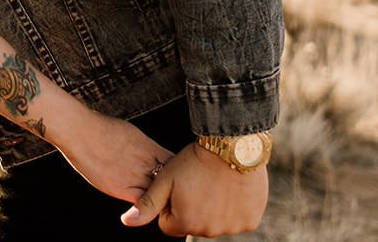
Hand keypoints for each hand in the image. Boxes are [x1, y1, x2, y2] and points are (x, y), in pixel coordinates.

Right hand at [53, 109, 173, 205]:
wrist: (80, 131)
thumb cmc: (101, 128)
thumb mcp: (131, 132)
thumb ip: (144, 146)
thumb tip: (151, 153)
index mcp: (150, 148)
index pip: (175, 164)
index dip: (177, 172)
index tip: (176, 176)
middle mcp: (146, 163)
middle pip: (170, 181)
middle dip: (173, 188)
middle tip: (172, 193)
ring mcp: (134, 176)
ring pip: (158, 194)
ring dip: (160, 198)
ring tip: (158, 201)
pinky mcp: (121, 189)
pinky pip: (142, 203)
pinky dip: (146, 206)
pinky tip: (145, 206)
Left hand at [120, 141, 267, 236]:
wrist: (232, 146)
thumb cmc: (194, 161)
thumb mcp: (165, 179)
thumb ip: (147, 204)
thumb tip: (127, 221)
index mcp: (187, 223)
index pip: (169, 224)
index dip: (170, 205)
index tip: (177, 187)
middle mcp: (211, 231)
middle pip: (194, 224)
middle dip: (191, 208)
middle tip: (197, 183)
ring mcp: (233, 227)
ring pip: (215, 221)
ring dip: (213, 208)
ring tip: (213, 183)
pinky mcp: (250, 220)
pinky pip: (237, 219)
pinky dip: (233, 207)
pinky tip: (229, 188)